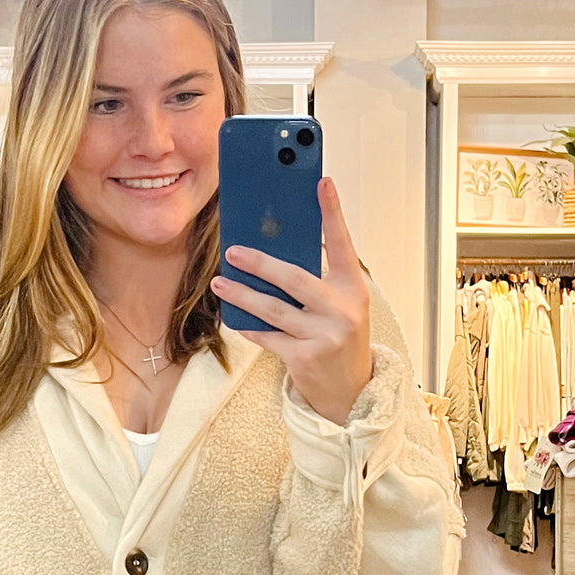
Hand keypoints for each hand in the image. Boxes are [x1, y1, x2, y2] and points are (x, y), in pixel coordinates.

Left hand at [211, 177, 371, 425]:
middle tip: (234, 251)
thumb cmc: (341, 339)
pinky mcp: (305, 358)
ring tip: (221, 283)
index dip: (333, 213)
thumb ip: (317, 281)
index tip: (322, 183)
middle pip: (295, 279)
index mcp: (353, 289)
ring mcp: (324, 336)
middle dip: (260, 263)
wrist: (351, 392)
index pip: (342, 244)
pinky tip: (236, 319)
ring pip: (274, 309)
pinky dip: (251, 327)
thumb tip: (274, 252)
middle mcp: (342, 311)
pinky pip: (269, 336)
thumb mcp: (340, 306)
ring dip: (243, 295)